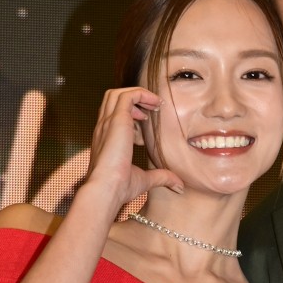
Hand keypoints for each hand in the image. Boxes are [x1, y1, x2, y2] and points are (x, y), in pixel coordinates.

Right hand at [84, 88, 184, 208]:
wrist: (106, 189)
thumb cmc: (119, 187)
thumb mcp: (144, 179)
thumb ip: (161, 177)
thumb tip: (178, 186)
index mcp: (106, 138)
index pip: (114, 114)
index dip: (131, 113)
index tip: (147, 121)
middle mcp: (104, 127)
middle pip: (113, 98)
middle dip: (133, 98)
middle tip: (152, 108)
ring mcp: (108, 122)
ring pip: (118, 93)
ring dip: (138, 94)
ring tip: (154, 104)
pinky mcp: (116, 120)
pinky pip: (128, 95)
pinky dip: (142, 94)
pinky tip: (155, 105)